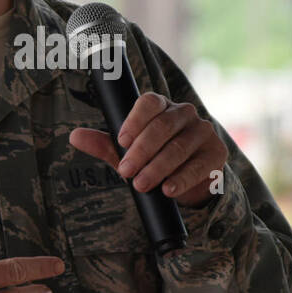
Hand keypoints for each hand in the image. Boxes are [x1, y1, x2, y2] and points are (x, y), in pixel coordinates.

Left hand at [68, 92, 228, 207]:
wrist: (188, 180)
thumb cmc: (153, 159)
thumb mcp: (127, 152)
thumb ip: (104, 144)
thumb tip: (75, 136)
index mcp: (161, 106)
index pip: (149, 103)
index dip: (134, 120)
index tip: (120, 141)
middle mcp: (184, 113)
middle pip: (162, 127)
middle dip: (141, 151)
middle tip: (125, 172)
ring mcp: (203, 132)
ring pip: (178, 148)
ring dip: (157, 168)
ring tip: (141, 184)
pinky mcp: (216, 153)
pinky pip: (198, 165)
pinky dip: (181, 179)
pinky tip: (168, 189)